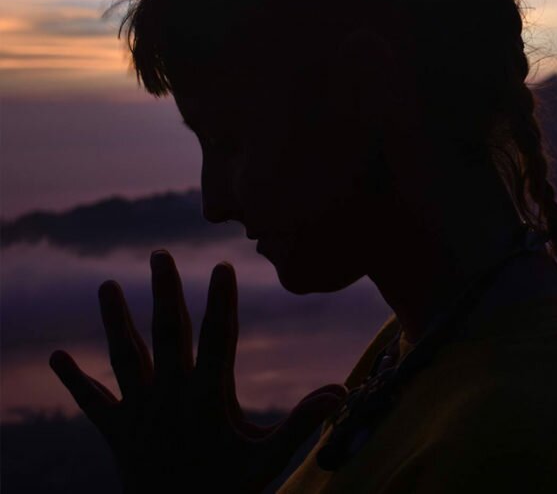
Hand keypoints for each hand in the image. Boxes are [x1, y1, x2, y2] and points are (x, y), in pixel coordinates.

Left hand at [49, 250, 346, 492]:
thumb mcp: (267, 462)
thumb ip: (301, 424)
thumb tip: (340, 392)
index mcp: (207, 399)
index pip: (218, 338)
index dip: (222, 301)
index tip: (222, 267)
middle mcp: (169, 398)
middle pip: (167, 334)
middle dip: (165, 291)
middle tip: (159, 254)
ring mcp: (139, 415)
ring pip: (126, 358)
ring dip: (116, 320)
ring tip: (106, 285)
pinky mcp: (117, 434)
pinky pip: (92, 404)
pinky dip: (74, 380)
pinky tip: (56, 357)